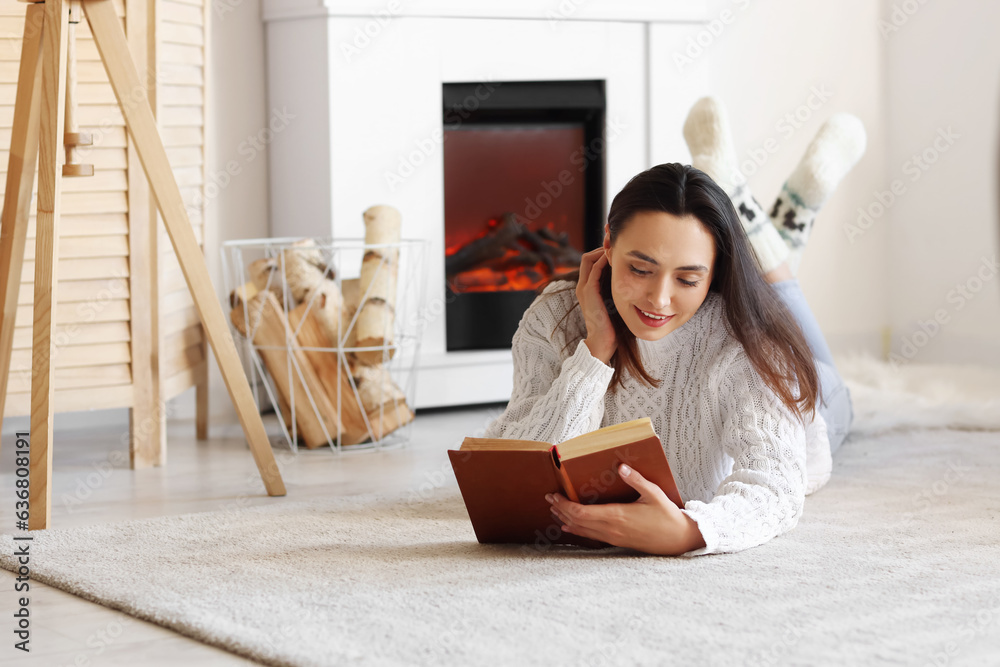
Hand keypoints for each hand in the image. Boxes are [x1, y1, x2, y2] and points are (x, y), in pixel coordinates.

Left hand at [545, 463, 706, 555]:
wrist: (678, 540)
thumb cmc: (667, 516)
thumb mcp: (654, 494)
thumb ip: (636, 480)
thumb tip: (621, 466)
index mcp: (617, 516)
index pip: (581, 513)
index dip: (564, 505)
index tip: (555, 496)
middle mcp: (611, 529)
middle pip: (577, 521)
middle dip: (560, 510)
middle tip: (549, 498)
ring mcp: (613, 537)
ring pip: (582, 530)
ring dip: (566, 520)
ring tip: (554, 510)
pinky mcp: (617, 541)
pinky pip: (591, 536)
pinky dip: (577, 530)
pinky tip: (569, 528)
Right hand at [576, 248, 615, 364]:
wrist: (604, 341)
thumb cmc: (613, 324)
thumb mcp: (615, 302)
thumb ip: (618, 289)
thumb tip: (635, 279)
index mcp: (587, 287)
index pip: (590, 261)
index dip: (602, 252)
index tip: (619, 251)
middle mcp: (582, 285)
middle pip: (588, 256)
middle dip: (602, 248)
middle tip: (618, 246)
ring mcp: (584, 288)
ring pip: (588, 258)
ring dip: (602, 251)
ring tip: (618, 249)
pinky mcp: (589, 292)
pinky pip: (594, 269)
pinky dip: (604, 261)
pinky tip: (617, 259)